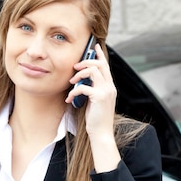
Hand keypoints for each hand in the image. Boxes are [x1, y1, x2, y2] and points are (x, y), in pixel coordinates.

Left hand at [67, 44, 120, 171]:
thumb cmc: (96, 118)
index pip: (106, 66)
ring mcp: (106, 91)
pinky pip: (84, 87)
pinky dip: (74, 91)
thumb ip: (92, 89)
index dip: (99, 55)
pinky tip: (69, 99)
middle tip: (75, 67)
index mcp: (109, 86)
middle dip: (86, 62)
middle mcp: (110, 87)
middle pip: (100, 64)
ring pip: (93, 71)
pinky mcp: (99, 97)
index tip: (94, 47)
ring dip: (79, 74)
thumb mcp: (94, 101)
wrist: (101, 133)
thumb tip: (81, 82)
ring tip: (71, 83)